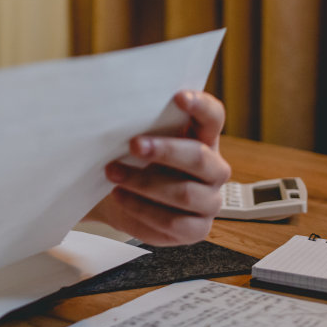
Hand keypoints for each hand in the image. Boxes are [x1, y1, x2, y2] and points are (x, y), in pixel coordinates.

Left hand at [87, 90, 232, 245]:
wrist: (116, 197)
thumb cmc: (131, 159)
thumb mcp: (135, 137)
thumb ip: (139, 122)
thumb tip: (116, 104)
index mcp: (202, 138)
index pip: (212, 116)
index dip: (200, 106)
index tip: (178, 97)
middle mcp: (212, 169)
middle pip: (200, 157)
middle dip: (165, 150)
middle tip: (133, 144)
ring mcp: (208, 200)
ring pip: (186, 193)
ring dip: (144, 182)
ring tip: (113, 173)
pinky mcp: (196, 229)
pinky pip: (175, 222)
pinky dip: (143, 209)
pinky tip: (121, 197)